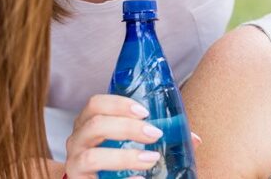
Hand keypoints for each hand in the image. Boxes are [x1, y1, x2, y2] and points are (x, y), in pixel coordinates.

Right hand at [65, 94, 201, 178]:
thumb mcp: (135, 143)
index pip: (95, 104)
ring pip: (91, 157)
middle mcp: (78, 141)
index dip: (118, 104)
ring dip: (125, 157)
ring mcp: (75, 165)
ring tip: (151, 159)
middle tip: (155, 133)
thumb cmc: (118, 159)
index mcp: (90, 123)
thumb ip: (160, 136)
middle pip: (95, 125)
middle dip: (127, 127)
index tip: (144, 111)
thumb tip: (195, 139)